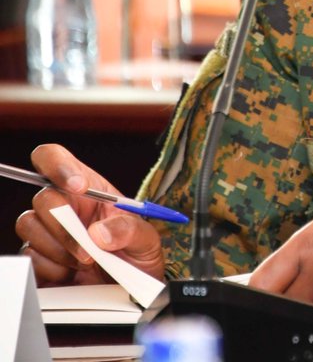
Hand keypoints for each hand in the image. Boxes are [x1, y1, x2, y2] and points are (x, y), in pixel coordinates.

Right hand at [15, 143, 164, 285]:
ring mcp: (47, 232)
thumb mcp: (146, 239)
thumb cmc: (137, 256)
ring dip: (60, 248)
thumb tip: (98, 233)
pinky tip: (72, 273)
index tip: (79, 186)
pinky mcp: (38, 259)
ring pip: (30, 226)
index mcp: (88, 189)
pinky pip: (30, 256)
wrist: (130, 291)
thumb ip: (128, 229)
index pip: (55, 158)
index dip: (59, 166)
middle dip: (66, 225)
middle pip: (43, 198)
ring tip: (87, 262)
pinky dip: (52, 268)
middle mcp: (63, 206)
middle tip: (89, 249)